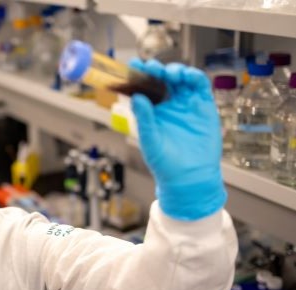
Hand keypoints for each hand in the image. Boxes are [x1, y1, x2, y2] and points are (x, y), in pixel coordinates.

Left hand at [129, 59, 225, 220]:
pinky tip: (187, 76)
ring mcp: (187, 104)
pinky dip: (194, 77)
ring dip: (176, 71)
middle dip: (157, 69)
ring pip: (182, 79)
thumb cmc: (165, 163)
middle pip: (163, 79)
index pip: (145, 87)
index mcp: (153, 111)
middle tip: (151, 67)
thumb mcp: (150, 140)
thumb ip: (144, 119)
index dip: (140, 75)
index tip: (133, 65)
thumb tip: (136, 97)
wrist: (189, 177)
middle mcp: (170, 104)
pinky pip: (200, 87)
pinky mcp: (204, 107)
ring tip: (169, 74)